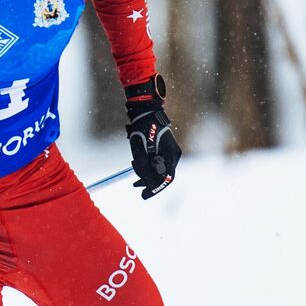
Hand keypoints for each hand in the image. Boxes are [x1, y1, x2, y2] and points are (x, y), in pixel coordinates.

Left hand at [124, 75, 180, 199]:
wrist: (145, 110)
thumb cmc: (142, 128)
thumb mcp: (139, 150)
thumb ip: (143, 167)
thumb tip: (147, 183)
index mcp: (171, 155)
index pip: (166, 178)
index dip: (155, 189)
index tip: (144, 196)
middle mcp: (173, 154)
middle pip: (162, 175)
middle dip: (148, 180)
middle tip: (136, 186)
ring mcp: (168, 151)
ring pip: (157, 168)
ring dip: (145, 172)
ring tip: (133, 168)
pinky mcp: (162, 148)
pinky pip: (156, 161)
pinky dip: (146, 164)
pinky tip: (136, 163)